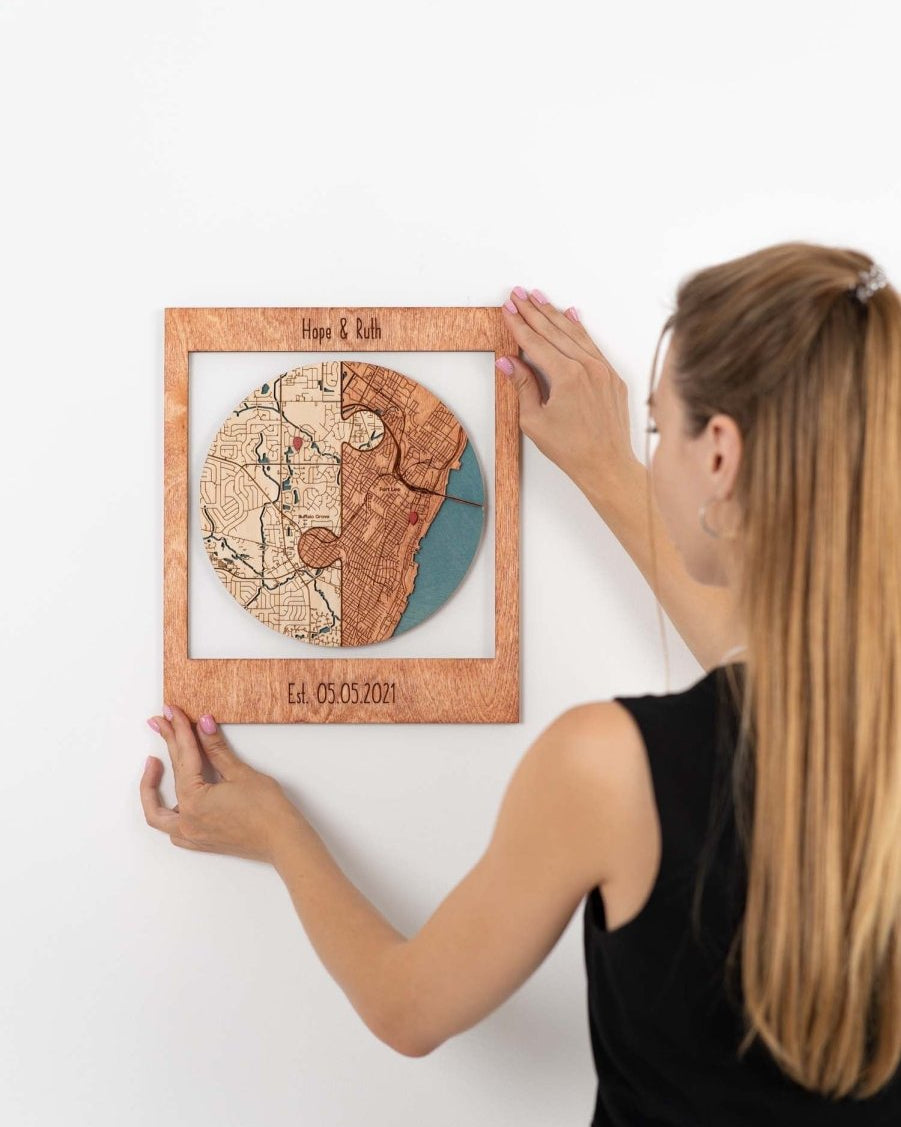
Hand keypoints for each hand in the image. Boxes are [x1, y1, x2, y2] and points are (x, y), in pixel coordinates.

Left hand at [140, 705, 303, 864]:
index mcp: (193, 801)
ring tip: (154, 764)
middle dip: (168, 745)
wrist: (283, 840)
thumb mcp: (240, 773)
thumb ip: (215, 748)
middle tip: (162, 723)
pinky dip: (167, 813)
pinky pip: (172, 830)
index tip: (173, 713)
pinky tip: (172, 799)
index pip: (184, 757)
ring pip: (159, 813)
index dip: (180, 731)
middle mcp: (186, 821)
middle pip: (172, 776)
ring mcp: (192, 834)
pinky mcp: (201, 841)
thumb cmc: (267, 810)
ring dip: (152, 789)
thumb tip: (203, 724)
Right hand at [499, 287, 637, 495]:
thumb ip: (523, 386)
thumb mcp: (535, 420)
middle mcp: (587, 368)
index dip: (519, 325)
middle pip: (554, 331)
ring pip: (575, 333)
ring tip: (539, 297)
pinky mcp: (612, 377)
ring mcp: (603, 370)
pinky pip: (593, 345)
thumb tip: (508, 363)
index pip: (535, 343)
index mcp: (567, 376)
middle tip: (519, 294)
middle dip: (533, 311)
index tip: (508, 309)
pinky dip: (580, 329)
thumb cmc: (571, 449)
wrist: (607, 464)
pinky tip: (571, 315)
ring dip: (555, 314)